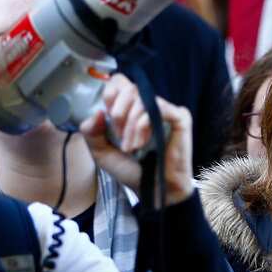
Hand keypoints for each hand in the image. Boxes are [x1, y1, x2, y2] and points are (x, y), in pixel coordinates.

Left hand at [81, 74, 193, 204]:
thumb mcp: (102, 151)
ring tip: (130, 147)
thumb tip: (98, 112)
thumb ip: (91, 131)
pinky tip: (143, 143)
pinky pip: (159, 108)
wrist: (153, 189)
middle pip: (129, 88)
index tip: (109, 120)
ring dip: (130, 126)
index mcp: (130, 108)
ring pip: (142, 99)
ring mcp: (166, 109)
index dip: (110, 96)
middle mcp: (149, 104)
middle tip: (119, 138)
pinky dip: (144, 125)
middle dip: (118, 114)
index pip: (119, 82)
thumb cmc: (131, 169)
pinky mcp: (180, 117)